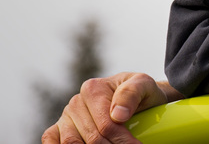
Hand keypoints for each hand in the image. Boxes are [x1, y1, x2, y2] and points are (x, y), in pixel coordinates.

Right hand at [41, 72, 173, 143]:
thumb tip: (117, 114)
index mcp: (93, 89)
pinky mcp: (58, 129)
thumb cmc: (141, 93)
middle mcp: (76, 102)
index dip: (122, 140)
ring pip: (71, 143)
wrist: (139, 99)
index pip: (105, 125)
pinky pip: (50, 140)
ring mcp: (65, 117)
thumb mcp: (144, 85)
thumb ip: (132, 93)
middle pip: (91, 138)